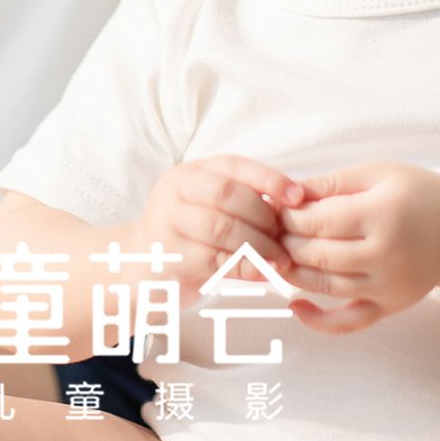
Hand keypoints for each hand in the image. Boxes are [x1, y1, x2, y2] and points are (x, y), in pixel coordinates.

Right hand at [136, 154, 301, 304]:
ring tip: (281, 259)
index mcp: (191, 172)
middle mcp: (175, 190)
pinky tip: (262, 273)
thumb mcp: (208, 205)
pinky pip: (212, 260)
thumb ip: (241, 199)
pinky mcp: (168, 257)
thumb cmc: (189, 233)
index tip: (299, 197)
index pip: (234, 166)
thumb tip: (293, 202)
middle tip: (285, 236)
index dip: (269, 179)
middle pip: (227, 194)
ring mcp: (167, 222)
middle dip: (263, 216)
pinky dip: (243, 267)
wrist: (140, 265)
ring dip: (258, 245)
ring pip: (221, 227)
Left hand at [277, 161, 439, 334]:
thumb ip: (332, 183)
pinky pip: (349, 322)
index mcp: (382, 214)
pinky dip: (319, 320)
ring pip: (327, 287)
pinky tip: (295, 306)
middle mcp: (386, 256)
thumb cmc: (417, 193)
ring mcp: (388, 287)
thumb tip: (287, 193)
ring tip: (274, 256)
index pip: (319, 220)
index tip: (272, 207)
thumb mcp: (377, 173)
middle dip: (286, 242)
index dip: (289, 215)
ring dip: (293, 273)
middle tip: (267, 230)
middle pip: (318, 255)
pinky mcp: (391, 307)